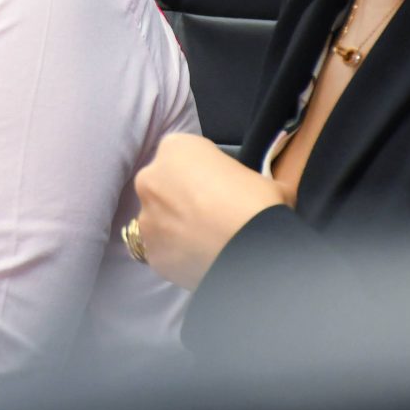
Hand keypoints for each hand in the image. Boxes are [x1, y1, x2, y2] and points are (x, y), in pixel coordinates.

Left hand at [133, 133, 287, 289]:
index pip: (184, 156)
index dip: (204, 173)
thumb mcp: (261, 177)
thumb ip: (244, 178)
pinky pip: (164, 252)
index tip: (221, 188)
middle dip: (182, 199)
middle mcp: (150, 178)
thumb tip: (263, 190)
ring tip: (207, 242)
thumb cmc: (257, 201)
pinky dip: (178, 256)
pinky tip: (201, 260)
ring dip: (177, 228)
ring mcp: (146, 217)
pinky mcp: (152, 252)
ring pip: (159, 220)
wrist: (249, 248)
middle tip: (212, 216)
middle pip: (164, 186)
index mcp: (175, 148)